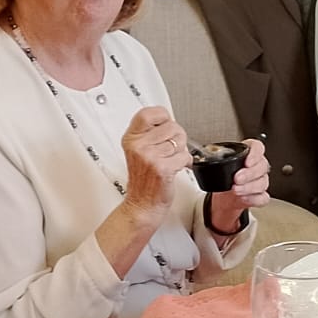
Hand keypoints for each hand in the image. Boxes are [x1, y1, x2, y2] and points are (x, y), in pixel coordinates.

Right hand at [121, 106, 190, 220]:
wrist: (142, 204)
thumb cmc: (143, 180)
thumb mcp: (138, 151)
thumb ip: (149, 134)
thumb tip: (170, 121)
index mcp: (131, 138)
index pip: (149, 113)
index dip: (163, 116)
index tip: (166, 123)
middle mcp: (138, 146)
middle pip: (171, 126)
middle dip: (178, 137)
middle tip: (171, 149)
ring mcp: (150, 157)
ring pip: (180, 141)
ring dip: (181, 151)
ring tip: (171, 160)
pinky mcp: (162, 168)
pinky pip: (184, 156)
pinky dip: (185, 162)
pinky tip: (176, 167)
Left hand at [207, 139, 270, 232]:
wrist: (224, 197)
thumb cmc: (223, 177)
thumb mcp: (218, 164)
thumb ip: (215, 158)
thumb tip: (201, 156)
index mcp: (248, 154)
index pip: (257, 147)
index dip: (255, 153)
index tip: (247, 161)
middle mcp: (257, 166)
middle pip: (262, 166)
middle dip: (249, 173)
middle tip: (236, 178)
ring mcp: (260, 181)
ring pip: (262, 182)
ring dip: (248, 187)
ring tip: (236, 190)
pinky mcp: (260, 196)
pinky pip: (262, 197)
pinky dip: (252, 199)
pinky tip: (243, 198)